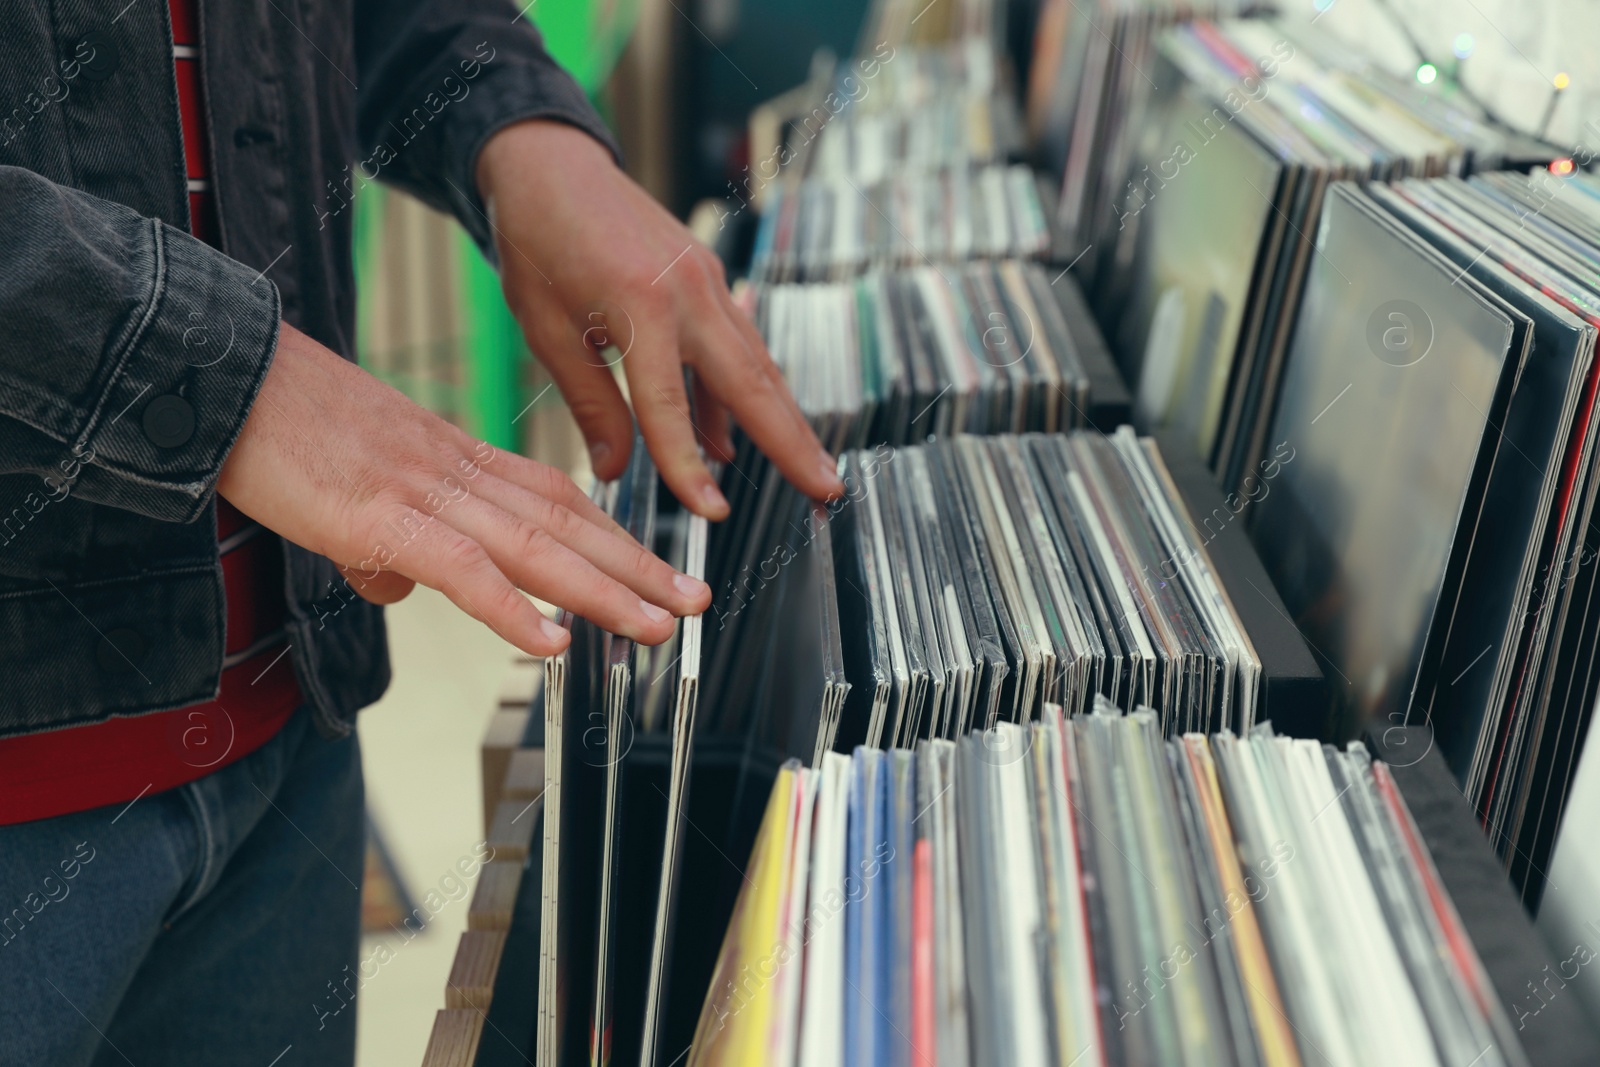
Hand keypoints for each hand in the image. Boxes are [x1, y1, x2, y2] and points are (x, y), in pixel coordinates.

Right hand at [217, 323, 709, 653]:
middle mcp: (454, 470)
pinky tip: (552, 643)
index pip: (555, 499)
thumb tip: (401, 589)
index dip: (613, 536)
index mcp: (454, 457)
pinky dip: (510, 607)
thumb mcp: (352, 486)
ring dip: (603, 592)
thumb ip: (388, 541)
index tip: (657, 568)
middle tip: (692, 602)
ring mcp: (421, 492)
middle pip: (565, 523)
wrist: (220, 376)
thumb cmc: (280, 425)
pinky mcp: (378, 517)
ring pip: (535, 547)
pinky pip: (461, 568)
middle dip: (636, 568)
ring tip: (655, 626)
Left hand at [475, 119, 844, 518]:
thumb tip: (616, 469)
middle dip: (793, 441)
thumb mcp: (546, 330)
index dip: (689, 466)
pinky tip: (733, 436)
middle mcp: (687, 290)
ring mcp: (706, 279)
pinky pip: (736, 343)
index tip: (710, 512)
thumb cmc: (537, 242)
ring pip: (756, 363)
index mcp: (640, 304)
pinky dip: (743, 390)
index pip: (669, 406)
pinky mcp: (707, 277)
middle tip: (828, 490)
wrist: (549, 163)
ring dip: (785, 420)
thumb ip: (590, 402)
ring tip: (812, 469)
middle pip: (752, 382)